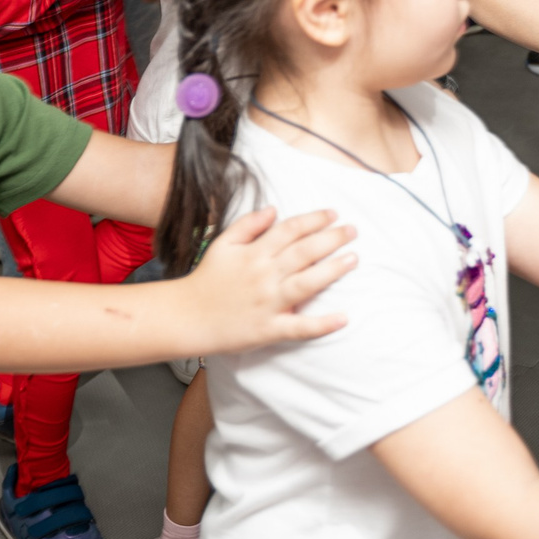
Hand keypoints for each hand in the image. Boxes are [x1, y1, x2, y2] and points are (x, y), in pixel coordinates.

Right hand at [180, 207, 357, 351]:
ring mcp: (268, 303)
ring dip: (332, 271)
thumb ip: (248, 224)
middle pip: (304, 252)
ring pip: (306, 283)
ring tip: (353, 259)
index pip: (290, 230)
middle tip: (353, 230)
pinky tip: (343, 318)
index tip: (333, 214)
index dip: (314, 219)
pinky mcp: (269, 329)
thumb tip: (274, 208)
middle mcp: (264, 275)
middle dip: (331, 238)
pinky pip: (299, 327)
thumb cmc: (206, 280)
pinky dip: (322, 324)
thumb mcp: (222, 244)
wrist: (185, 317)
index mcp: (254, 253)